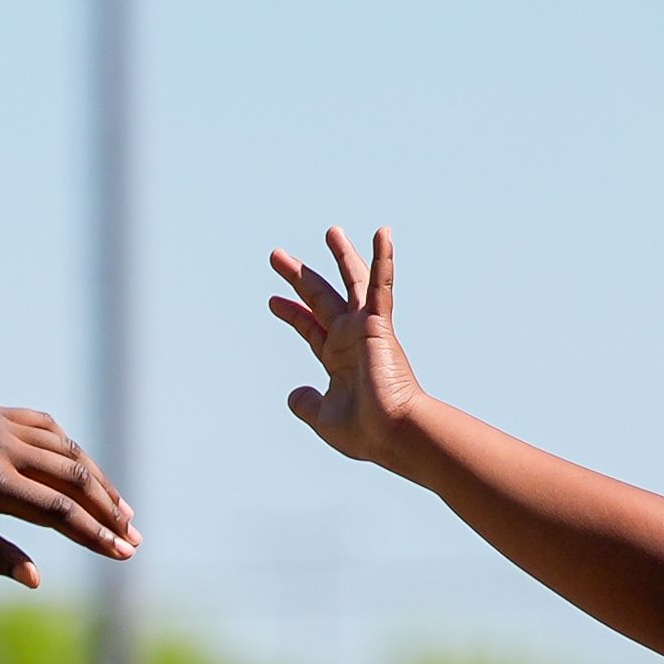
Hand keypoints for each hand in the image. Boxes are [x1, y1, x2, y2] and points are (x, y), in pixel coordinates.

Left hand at [0, 405, 136, 586]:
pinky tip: (83, 470)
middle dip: (108, 511)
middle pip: (74, 479)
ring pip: (66, 450)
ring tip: (120, 509)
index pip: (58, 512)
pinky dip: (70, 448)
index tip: (122, 555)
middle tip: (134, 539)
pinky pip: (44, 426)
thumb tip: (35, 579)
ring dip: (97, 479)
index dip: (95, 534)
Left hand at [267, 226, 431, 470]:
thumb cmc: (365, 430)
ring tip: (330, 231)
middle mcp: (351, 339)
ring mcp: (366, 329)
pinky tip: (382, 233)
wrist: (391, 432)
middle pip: (321, 298)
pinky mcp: (379, 325)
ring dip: (341, 256)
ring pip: (352, 283)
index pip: (310, 327)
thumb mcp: (323, 418)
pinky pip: (381, 286)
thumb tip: (294, 395)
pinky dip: (383, 260)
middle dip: (299, 276)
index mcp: (338, 359)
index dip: (292, 313)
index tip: (272, 301)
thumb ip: (307, 404)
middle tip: (276, 255)